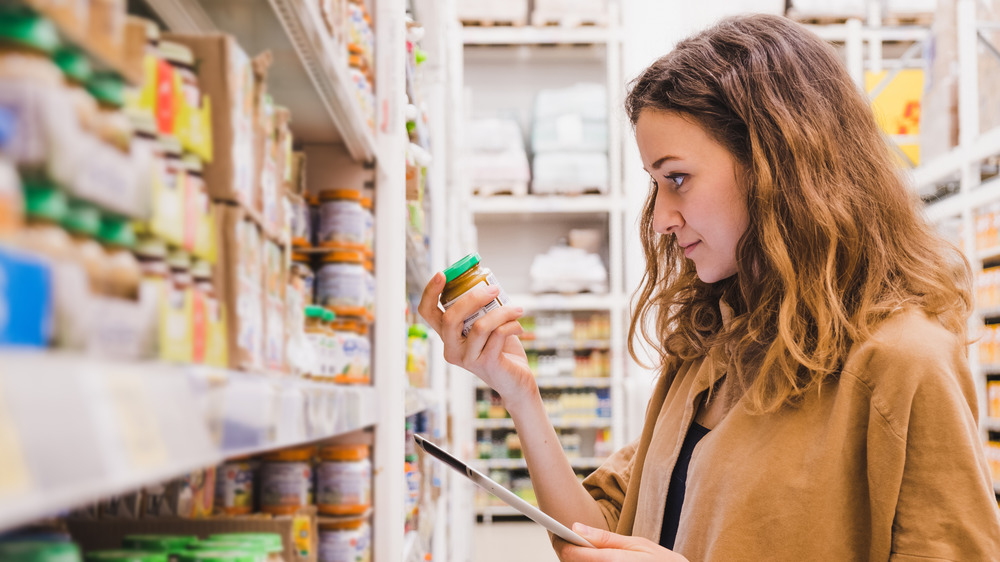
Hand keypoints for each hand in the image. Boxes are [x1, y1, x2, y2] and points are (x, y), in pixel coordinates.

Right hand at [417, 272, 535, 402]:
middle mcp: (451, 348)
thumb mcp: (486, 326)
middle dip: (473, 298)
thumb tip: (488, 283)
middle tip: (493, 289)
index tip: (442, 274)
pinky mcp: (486, 363)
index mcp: (447, 336)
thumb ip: (482, 309)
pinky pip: (497, 335)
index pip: (427, 313)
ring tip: (517, 310)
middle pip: (451, 318)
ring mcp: (467, 358)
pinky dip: (511, 325)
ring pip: (480, 326)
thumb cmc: (501, 349)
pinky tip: (518, 326)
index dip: (430, 292)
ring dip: (502, 312)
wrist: (516, 380)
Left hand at [553, 524, 689, 561]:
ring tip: (584, 551)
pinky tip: (595, 559)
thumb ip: (605, 538)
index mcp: (613, 560)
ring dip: (579, 561)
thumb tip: (577, 527)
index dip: (562, 546)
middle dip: (569, 555)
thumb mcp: (637, 543)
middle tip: (571, 542)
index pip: (574, 555)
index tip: (558, 537)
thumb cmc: (660, 561)